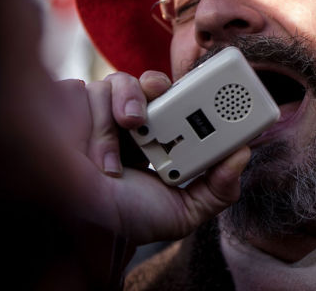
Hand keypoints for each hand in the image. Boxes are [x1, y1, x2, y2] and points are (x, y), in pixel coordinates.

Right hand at [52, 71, 249, 244]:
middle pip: (154, 85)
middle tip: (171, 92)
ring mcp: (100, 113)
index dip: (197, 96)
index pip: (181, 107)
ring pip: (124, 81)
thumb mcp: (181, 212)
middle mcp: (130, 123)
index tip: (214, 98)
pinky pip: (94, 91)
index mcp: (158, 139)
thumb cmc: (122, 218)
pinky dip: (100, 118)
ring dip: (131, 98)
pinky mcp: (73, 107)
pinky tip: (103, 157)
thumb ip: (217, 190)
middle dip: (165, 82)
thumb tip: (242, 155)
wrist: (78, 233)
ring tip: (134, 124)